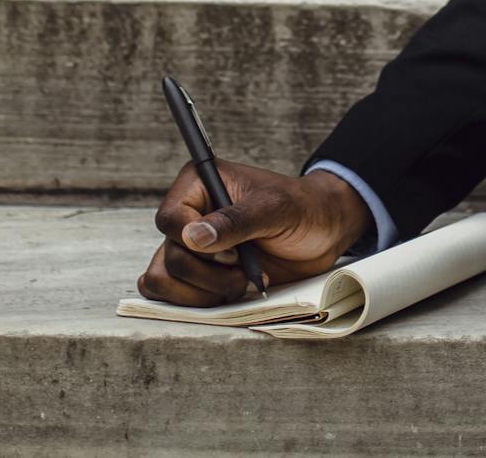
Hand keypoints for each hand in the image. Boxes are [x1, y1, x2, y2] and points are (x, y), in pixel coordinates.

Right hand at [137, 159, 373, 306]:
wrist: (321, 232)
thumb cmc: (301, 209)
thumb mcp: (275, 209)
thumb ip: (236, 221)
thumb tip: (192, 237)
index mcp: (199, 184)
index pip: (169, 219)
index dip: (195, 243)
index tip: (232, 251)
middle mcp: (188, 214)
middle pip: (169, 256)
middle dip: (209, 274)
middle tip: (244, 269)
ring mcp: (190, 246)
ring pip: (163, 280)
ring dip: (204, 291)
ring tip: (241, 282)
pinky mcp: (198, 273)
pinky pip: (173, 295)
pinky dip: (199, 302)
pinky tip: (231, 292)